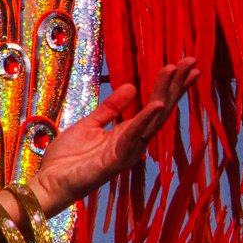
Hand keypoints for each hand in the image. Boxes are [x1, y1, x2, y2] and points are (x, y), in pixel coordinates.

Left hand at [28, 58, 197, 213]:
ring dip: (166, 95)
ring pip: (153, 119)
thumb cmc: (69, 157)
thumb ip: (110, 108)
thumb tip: (132, 86)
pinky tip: (158, 104)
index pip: (155, 105)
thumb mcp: (90, 124)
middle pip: (161, 109)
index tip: (183, 65)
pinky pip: (134, 137)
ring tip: (178, 73)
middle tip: (191, 61)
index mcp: (127, 131)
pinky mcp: (116, 160)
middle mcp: (133, 140)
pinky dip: (145, 120)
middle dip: (176, 85)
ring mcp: (128, 151)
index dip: (169, 86)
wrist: (51, 181)